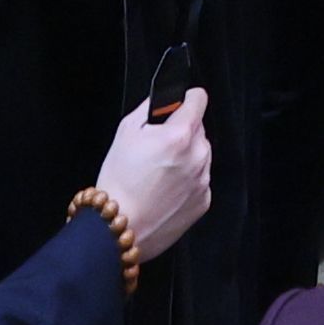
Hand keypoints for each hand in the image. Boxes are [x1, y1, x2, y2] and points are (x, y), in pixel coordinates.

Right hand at [88, 87, 215, 263]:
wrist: (119, 226)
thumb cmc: (119, 180)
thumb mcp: (126, 131)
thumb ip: (151, 107)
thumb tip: (165, 98)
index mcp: (181, 134)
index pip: (198, 98)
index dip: (185, 99)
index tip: (177, 106)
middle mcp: (198, 155)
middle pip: (198, 128)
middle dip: (181, 132)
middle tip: (156, 147)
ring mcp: (203, 180)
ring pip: (200, 154)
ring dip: (186, 156)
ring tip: (158, 172)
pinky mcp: (204, 200)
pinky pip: (200, 179)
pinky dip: (187, 180)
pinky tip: (164, 189)